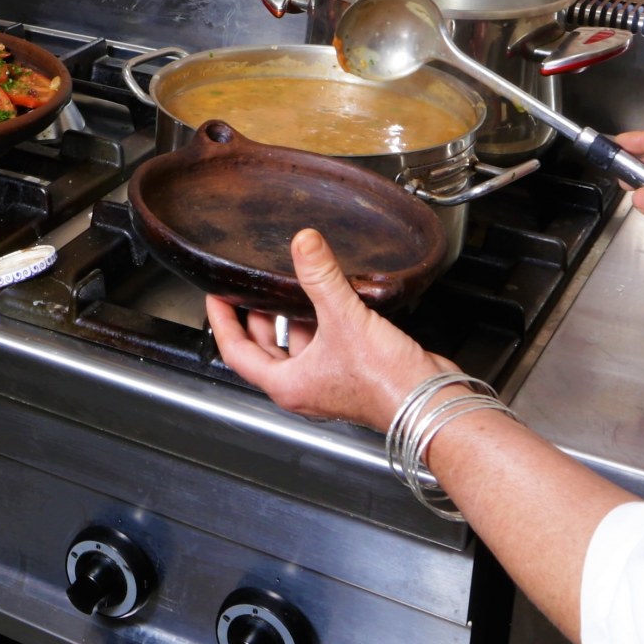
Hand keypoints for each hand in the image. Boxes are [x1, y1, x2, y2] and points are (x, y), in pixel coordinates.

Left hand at [202, 229, 447, 435]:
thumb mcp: (344, 319)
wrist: (429, 401)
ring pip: (296, 347)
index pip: (236, 352)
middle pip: (264, 349)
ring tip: (288, 287)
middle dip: (255, 317)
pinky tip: (330, 300)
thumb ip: (320, 277)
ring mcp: (327, 382)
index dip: (222, 322)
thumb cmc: (385, 382)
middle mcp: (303, 387)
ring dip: (290, 318)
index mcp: (287, 384)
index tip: (215, 298)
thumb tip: (304, 243)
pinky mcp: (350, 374)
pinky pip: (323, 345)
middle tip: (248, 288)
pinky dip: (319, 323)